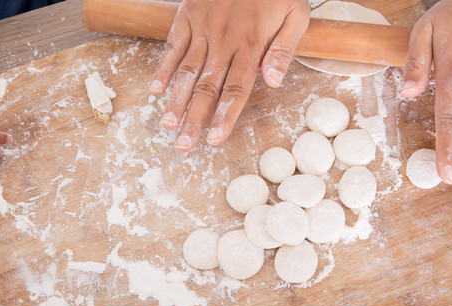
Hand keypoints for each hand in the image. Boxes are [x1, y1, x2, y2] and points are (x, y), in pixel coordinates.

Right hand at [150, 0, 309, 151]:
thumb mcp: (296, 14)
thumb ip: (284, 49)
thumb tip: (275, 82)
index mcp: (250, 46)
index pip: (236, 89)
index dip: (224, 116)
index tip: (214, 139)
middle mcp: (223, 42)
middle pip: (207, 87)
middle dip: (195, 119)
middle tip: (184, 145)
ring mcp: (203, 29)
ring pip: (187, 70)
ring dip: (176, 100)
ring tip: (167, 125)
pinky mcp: (187, 15)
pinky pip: (173, 45)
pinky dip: (164, 67)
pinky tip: (156, 89)